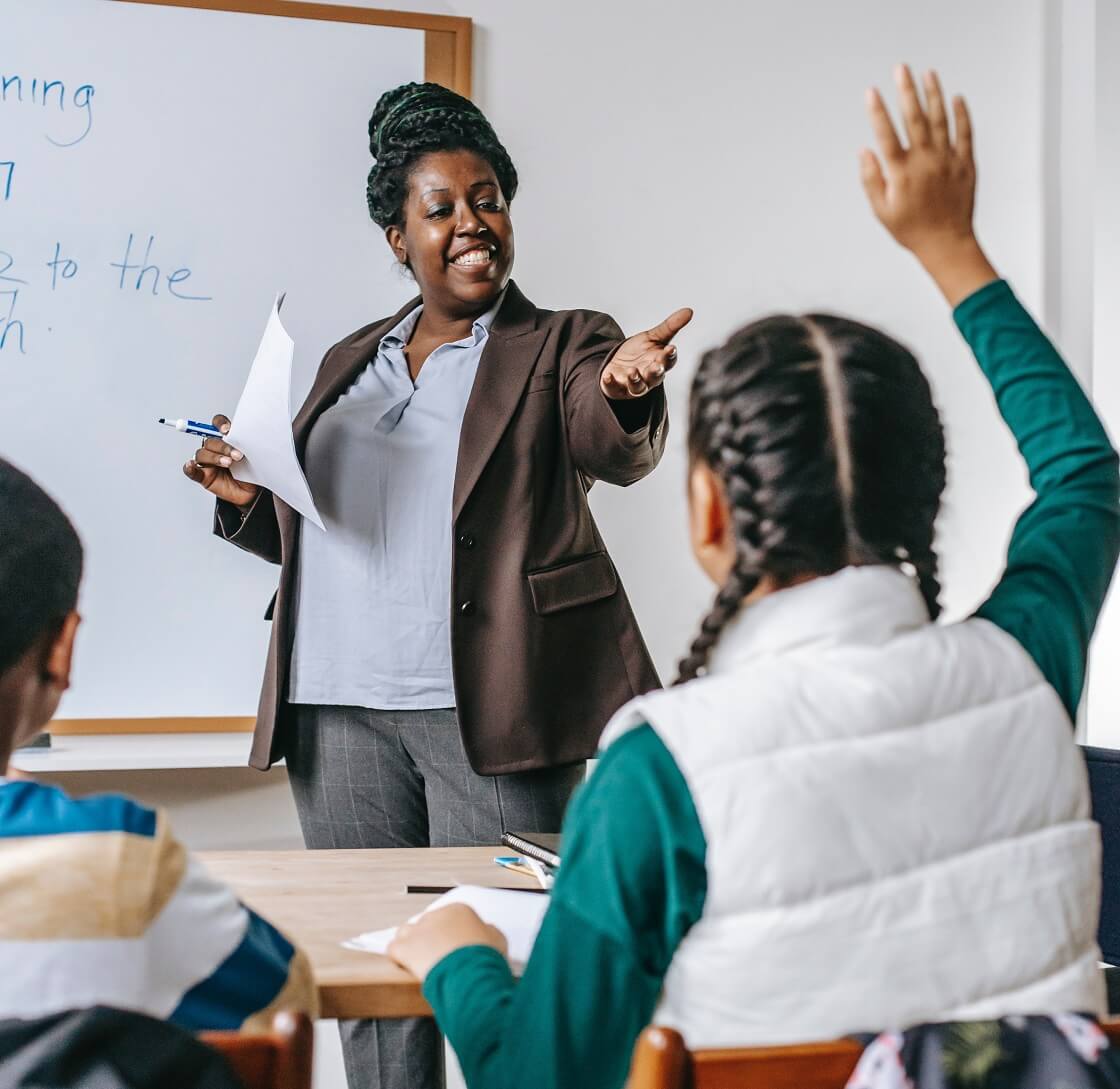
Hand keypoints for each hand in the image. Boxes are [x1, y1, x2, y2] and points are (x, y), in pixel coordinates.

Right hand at [182, 414, 259, 508]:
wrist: (252, 493)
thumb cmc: (251, 473)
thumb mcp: (253, 457)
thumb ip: (247, 446)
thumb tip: (248, 437)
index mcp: (226, 439)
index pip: (217, 425)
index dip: (220, 424)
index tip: (227, 430)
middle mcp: (215, 449)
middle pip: (210, 441)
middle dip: (223, 447)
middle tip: (237, 455)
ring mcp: (208, 463)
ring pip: (202, 454)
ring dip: (214, 458)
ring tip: (228, 463)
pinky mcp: (203, 476)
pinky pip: (192, 471)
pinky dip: (189, 468)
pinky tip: (191, 465)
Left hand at [387, 904, 507, 982]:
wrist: (468, 970)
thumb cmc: (482, 956)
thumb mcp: (497, 939)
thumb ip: (488, 932)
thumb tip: (486, 932)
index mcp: (459, 911)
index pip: (450, 918)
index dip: (451, 934)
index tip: (453, 946)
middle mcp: (437, 916)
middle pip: (428, 924)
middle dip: (431, 939)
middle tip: (438, 956)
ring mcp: (419, 931)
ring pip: (407, 932)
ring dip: (411, 944)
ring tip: (418, 961)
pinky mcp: (405, 948)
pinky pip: (393, 949)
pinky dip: (397, 958)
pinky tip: (403, 966)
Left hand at [601, 307, 692, 399]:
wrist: (618, 364)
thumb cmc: (640, 352)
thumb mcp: (653, 336)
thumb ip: (670, 326)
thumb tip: (690, 311)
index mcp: (660, 363)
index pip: (668, 361)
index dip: (670, 356)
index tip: (671, 348)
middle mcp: (649, 377)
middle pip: (655, 377)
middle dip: (656, 372)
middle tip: (656, 365)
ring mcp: (633, 385)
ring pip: (637, 387)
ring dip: (635, 380)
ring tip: (632, 372)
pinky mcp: (616, 388)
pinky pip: (614, 388)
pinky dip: (611, 383)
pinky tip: (607, 376)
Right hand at [861, 66, 996, 304]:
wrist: (947, 243)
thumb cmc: (911, 230)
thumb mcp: (882, 211)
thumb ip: (871, 180)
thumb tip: (865, 152)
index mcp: (901, 173)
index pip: (887, 136)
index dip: (878, 113)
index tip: (871, 93)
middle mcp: (925, 162)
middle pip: (915, 119)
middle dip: (906, 91)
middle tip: (901, 69)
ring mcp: (947, 160)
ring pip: (941, 120)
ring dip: (934, 94)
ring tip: (928, 74)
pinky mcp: (965, 163)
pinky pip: (965, 133)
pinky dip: (961, 114)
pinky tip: (956, 98)